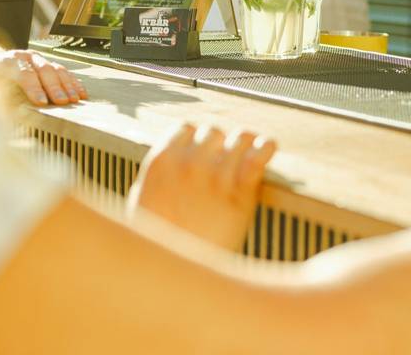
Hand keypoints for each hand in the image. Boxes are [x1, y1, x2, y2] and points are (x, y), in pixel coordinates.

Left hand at [0, 49, 87, 105]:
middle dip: (55, 87)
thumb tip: (7, 117)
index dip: (34, 88)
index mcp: (8, 61)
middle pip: (44, 70)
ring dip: (67, 85)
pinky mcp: (48, 63)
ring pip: (57, 69)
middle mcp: (26, 56)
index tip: (42, 102)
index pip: (25, 73)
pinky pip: (65, 71)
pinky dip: (73, 83)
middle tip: (63, 101)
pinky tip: (80, 93)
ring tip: (74, 99)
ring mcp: (39, 58)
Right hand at [127, 123, 276, 250]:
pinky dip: (266, 148)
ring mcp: (216, 178)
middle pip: (214, 132)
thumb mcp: (141, 205)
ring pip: (239, 138)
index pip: (187, 129)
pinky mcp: (241, 195)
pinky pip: (259, 157)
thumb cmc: (159, 244)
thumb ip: (153, 179)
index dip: (197, 140)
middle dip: (221, 144)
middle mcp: (189, 164)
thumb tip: (166, 166)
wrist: (177, 280)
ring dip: (245, 145)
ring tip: (250, 154)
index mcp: (161, 163)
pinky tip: (269, 147)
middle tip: (227, 159)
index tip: (204, 151)